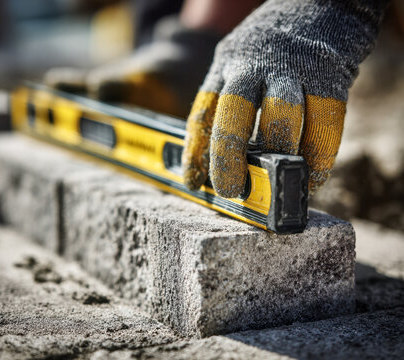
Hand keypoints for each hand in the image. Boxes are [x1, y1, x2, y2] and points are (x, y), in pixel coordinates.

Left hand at [182, 0, 387, 196]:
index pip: (202, 110)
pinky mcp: (330, 75)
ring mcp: (292, 68)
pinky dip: (318, 157)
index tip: (193, 181)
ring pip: (281, 119)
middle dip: (228, 158)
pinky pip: (325, 124)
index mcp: (226, 64)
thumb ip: (232, 103)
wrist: (322, 5)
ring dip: (275, 158)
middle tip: (231, 188)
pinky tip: (311, 176)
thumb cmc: (276, 49)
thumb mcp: (242, 64)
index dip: (195, 151)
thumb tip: (226, 158)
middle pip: (233, 113)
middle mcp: (254, 64)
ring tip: (274, 182)